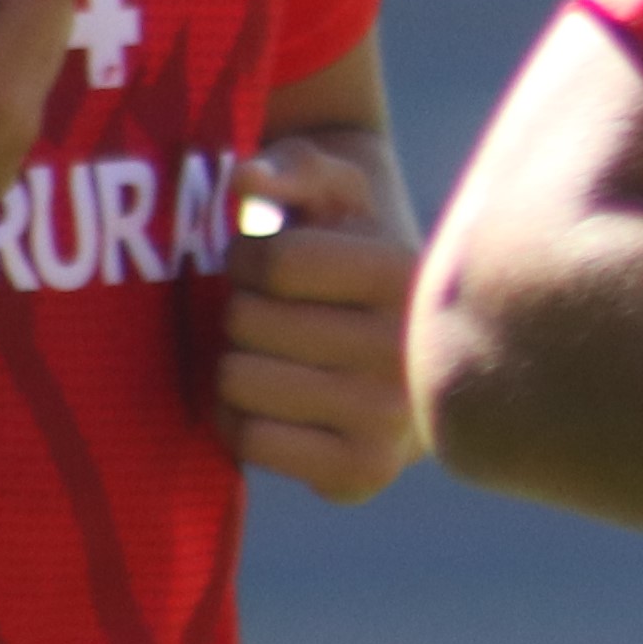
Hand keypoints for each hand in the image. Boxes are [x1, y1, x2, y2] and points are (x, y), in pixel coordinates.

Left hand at [223, 140, 418, 502]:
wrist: (405, 349)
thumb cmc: (354, 257)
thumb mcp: (337, 196)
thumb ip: (294, 169)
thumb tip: (246, 179)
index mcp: (403, 274)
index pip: (271, 261)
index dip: (248, 256)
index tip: (268, 264)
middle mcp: (403, 350)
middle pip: (247, 321)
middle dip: (242, 310)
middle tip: (272, 315)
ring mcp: (387, 419)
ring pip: (237, 382)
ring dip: (236, 364)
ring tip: (274, 356)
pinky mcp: (361, 474)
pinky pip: (247, 441)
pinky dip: (241, 420)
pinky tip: (278, 404)